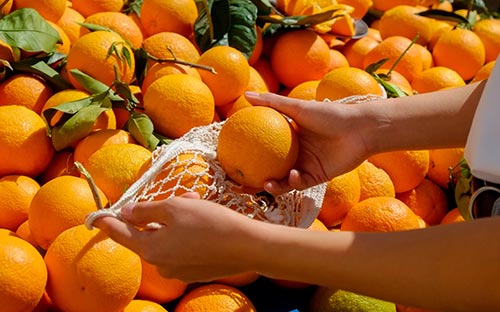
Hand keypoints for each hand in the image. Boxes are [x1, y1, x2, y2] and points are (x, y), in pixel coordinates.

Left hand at [93, 192, 261, 282]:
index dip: (107, 222)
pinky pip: (180, 250)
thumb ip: (145, 210)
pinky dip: (184, 235)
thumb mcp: (174, 208)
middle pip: (146, 236)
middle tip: (171, 200)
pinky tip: (201, 223)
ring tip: (192, 205)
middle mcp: (161, 265)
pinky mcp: (195, 272)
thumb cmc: (210, 223)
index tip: (95, 217)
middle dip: (153, 217)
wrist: (247, 246)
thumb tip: (126, 212)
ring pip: (165, 241)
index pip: (120, 234)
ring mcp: (179, 271)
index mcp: (150, 249)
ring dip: (172, 224)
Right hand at [245, 92, 371, 193]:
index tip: (232, 157)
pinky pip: (300, 183)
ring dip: (273, 185)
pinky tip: (290, 176)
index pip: (264, 148)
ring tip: (264, 184)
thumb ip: (272, 103)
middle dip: (255, 178)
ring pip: (283, 181)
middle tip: (240, 182)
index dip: (249, 155)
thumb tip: (246, 95)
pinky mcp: (317, 177)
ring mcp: (305, 166)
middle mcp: (295, 153)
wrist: (359, 129)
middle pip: (270, 169)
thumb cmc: (330, 114)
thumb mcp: (299, 108)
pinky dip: (293, 181)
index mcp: (289, 138)